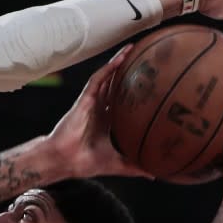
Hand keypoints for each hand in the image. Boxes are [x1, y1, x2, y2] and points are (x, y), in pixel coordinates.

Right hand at [47, 45, 152, 179]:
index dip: (136, 92)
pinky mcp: (86, 98)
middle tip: (147, 59)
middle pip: (117, 85)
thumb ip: (135, 166)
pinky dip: (109, 67)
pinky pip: (98, 78)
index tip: (152, 84)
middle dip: (129, 72)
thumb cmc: (85, 162)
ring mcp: (93, 102)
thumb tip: (155, 174)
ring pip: (108, 77)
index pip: (124, 102)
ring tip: (135, 48)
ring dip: (120, 62)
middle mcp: (101, 109)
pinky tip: (122, 57)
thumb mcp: (117, 163)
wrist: (66, 160)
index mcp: (107, 121)